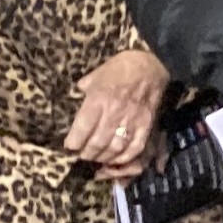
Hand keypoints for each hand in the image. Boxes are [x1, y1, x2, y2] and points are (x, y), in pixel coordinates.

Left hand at [65, 46, 167, 172]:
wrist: (152, 64)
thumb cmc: (121, 67)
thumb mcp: (96, 74)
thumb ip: (85, 88)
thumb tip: (77, 95)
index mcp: (98, 100)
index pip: (81, 130)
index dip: (73, 144)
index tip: (69, 147)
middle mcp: (113, 113)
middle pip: (96, 144)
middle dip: (86, 154)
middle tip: (82, 155)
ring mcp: (132, 120)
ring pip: (114, 149)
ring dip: (103, 157)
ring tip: (97, 157)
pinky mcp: (146, 124)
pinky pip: (135, 147)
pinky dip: (125, 157)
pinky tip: (117, 158)